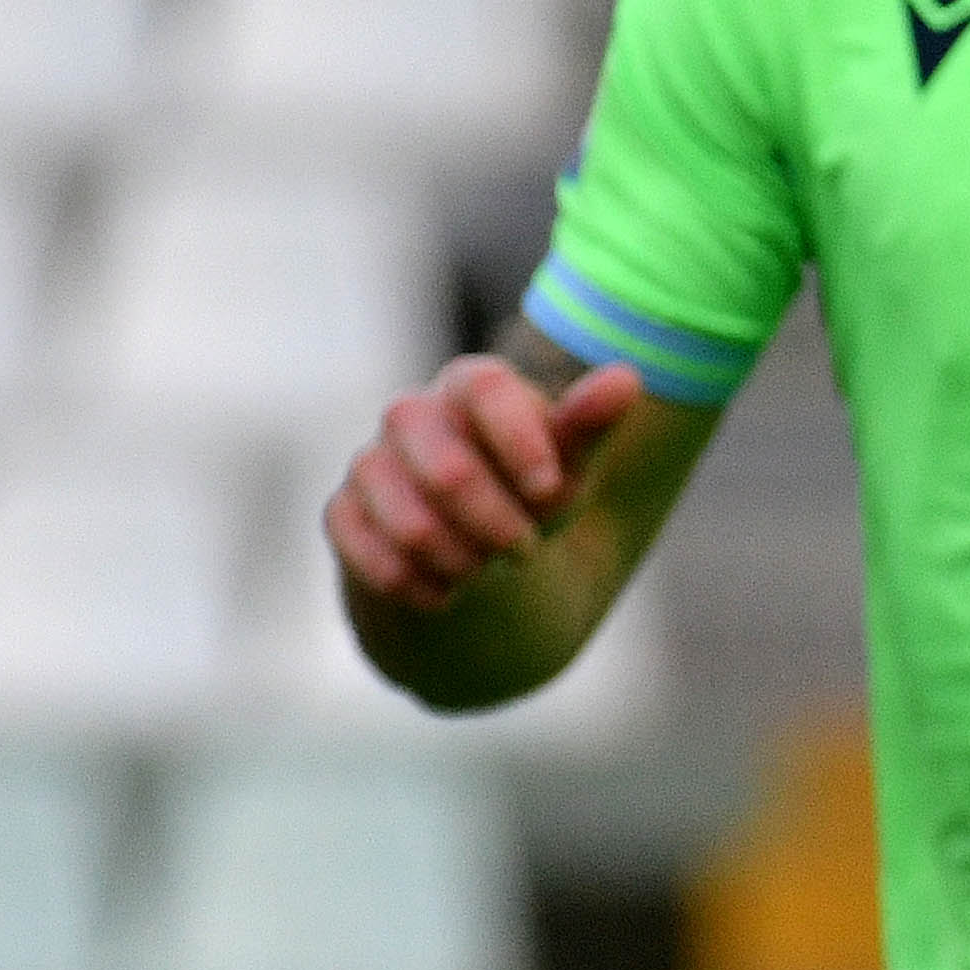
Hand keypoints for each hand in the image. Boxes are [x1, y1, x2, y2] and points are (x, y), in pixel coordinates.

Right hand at [328, 350, 649, 611]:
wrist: (480, 543)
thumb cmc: (535, 488)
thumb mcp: (573, 461)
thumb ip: (590, 422)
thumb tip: (627, 378)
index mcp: (471, 385)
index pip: (485, 388)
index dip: (520, 443)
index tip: (549, 491)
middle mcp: (411, 415)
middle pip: (448, 472)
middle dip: (498, 525)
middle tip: (526, 549)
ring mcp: (370, 463)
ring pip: (411, 525)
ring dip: (462, 562)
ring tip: (485, 569)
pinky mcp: (343, 513)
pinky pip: (371, 557)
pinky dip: (419, 587)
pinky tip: (446, 592)